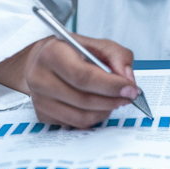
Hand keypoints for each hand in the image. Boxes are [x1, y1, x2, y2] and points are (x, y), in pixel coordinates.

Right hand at [0, 34, 138, 127]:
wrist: (46, 61)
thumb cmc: (73, 52)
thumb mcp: (97, 44)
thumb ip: (117, 56)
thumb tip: (127, 79)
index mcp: (52, 53)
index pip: (84, 76)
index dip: (111, 86)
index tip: (130, 88)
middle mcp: (39, 77)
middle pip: (83, 99)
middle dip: (112, 100)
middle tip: (129, 96)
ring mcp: (39, 99)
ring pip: (81, 117)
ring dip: (105, 111)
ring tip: (114, 100)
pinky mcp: (42, 115)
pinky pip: (75, 124)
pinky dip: (93, 117)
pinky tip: (98, 105)